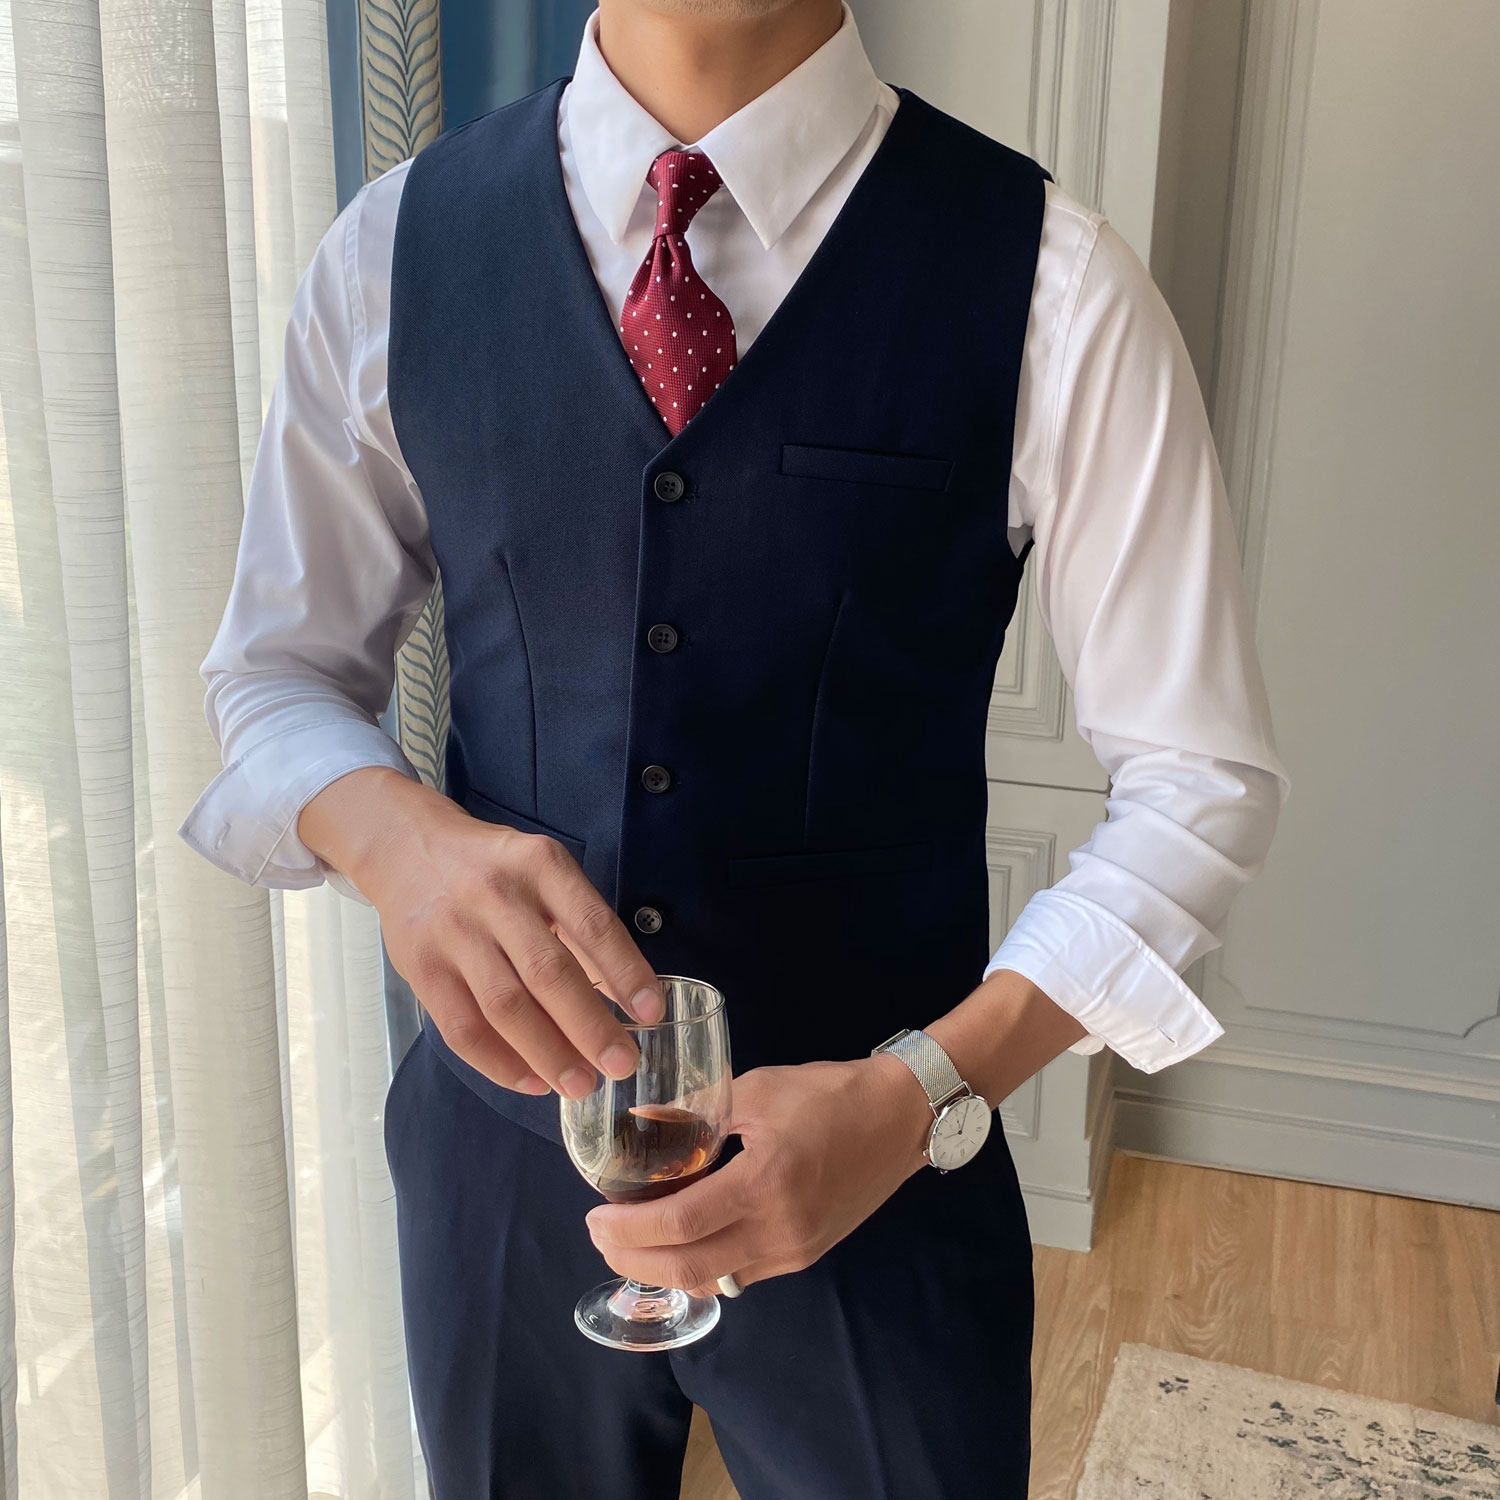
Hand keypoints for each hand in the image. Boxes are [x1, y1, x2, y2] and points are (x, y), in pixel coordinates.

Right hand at [297, 767, 663, 1097]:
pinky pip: (462, 1028)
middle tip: (622, 1064)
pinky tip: (532, 1080)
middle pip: (548, 972)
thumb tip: (625, 995)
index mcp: (539, 865)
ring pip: (505, 1006)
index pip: (591, 924)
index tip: (650, 1012)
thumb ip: (580, 925)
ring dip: (548, 1054)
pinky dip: (500, 1062)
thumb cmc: (495, 870)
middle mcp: (495, 896)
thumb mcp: (543, 872)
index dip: (625, 971)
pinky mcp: (422, 968)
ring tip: (581, 1085)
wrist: (407, 849)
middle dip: (590, 1027)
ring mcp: (453, 933)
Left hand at [584, 1052, 934, 1294]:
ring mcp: (794, 1250)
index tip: (594, 1215)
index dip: (627, 1230)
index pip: (680, 1225)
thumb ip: (698, 1108)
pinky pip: (739, 1274)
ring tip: (629, 1241)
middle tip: (600, 1235)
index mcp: (766, 1183)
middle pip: (687, 1268)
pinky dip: (699, 1266)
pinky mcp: (804, 1255)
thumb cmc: (830, 1093)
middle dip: (632, 1259)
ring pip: (712, 1280)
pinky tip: (678, 1242)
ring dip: (662, 1268)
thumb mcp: (758, 1088)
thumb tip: (641, 1120)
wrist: (903, 1117)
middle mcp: (780, 1230)